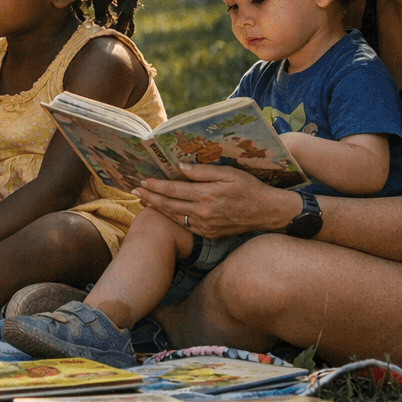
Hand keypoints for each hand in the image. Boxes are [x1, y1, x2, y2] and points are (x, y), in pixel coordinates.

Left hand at [133, 162, 287, 238]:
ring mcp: (205, 225)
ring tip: (143, 200)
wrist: (267, 213)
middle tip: (134, 190)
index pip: (173, 190)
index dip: (155, 185)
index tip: (142, 180)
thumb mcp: (230, 173)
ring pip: (174, 217)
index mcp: (206, 195)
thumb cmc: (249, 188)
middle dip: (149, 197)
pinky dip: (172, 218)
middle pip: (168, 205)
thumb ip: (204, 171)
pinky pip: (185, 226)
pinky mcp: (209, 233)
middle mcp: (203, 212)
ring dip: (157, 208)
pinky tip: (164, 212)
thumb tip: (180, 168)